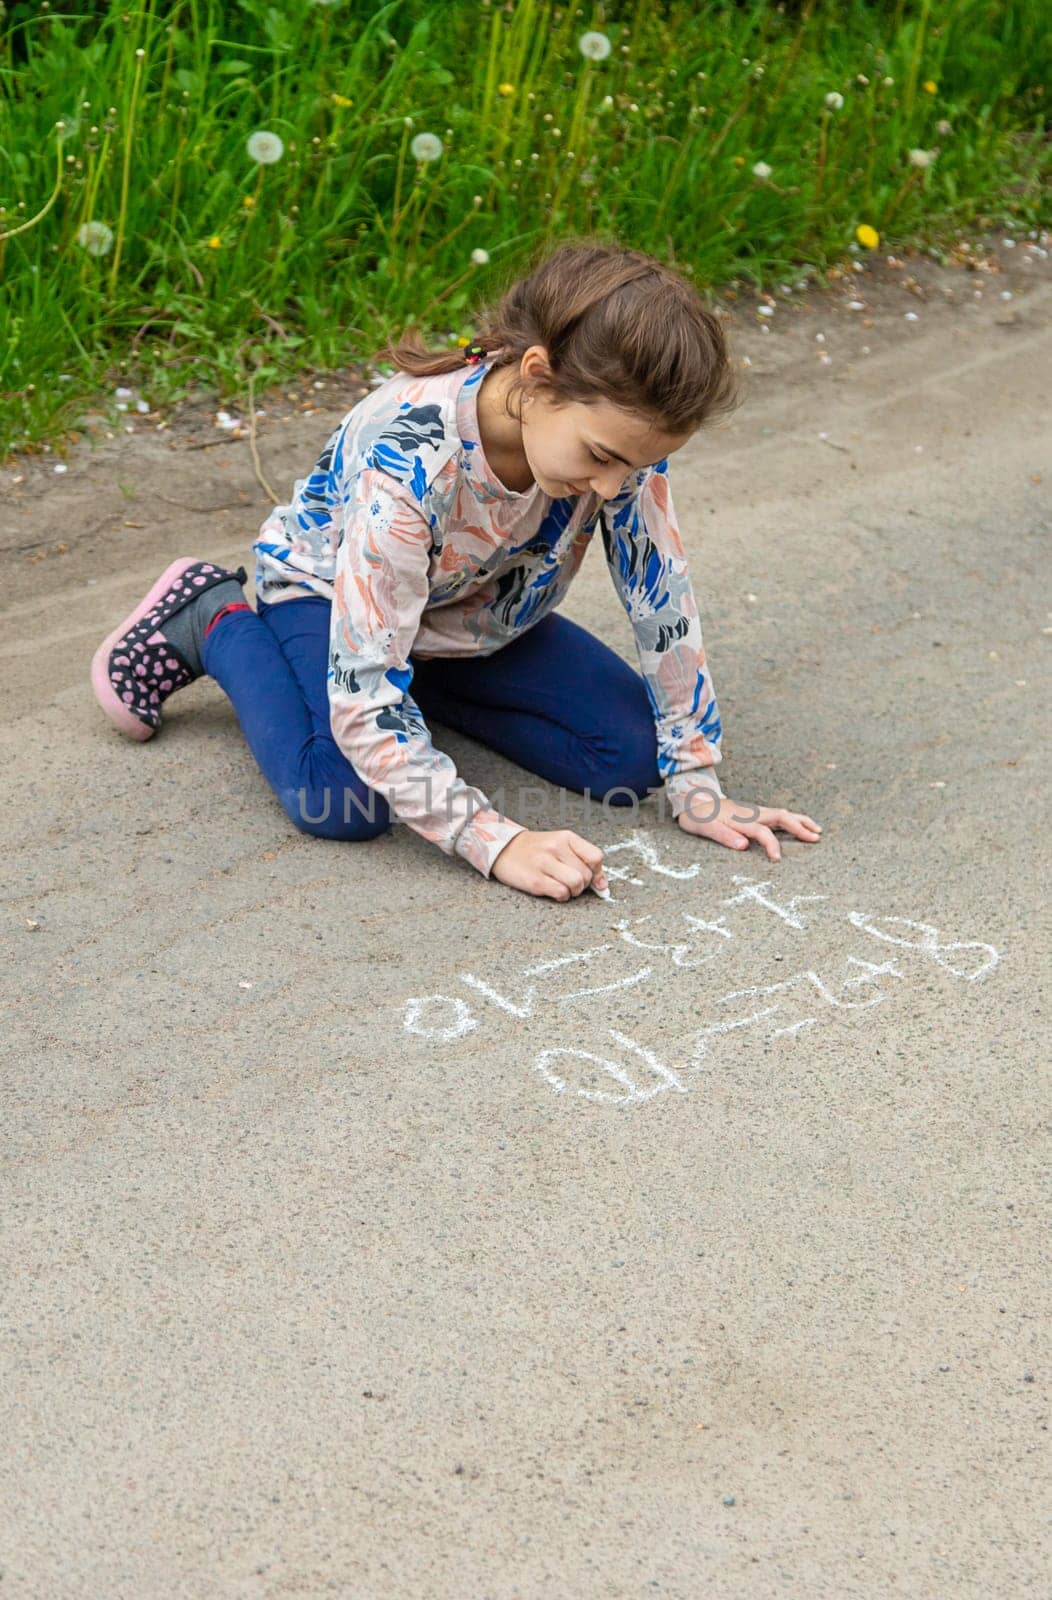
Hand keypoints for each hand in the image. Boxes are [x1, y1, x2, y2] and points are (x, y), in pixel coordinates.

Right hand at [491, 828, 607, 900]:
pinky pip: (561, 893)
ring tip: (563, 887)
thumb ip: (583, 861)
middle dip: (582, 884)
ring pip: (576, 884)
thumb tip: (603, 885)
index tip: (593, 880)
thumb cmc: (536, 849)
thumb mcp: (561, 846)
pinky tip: (553, 891)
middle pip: (586, 875)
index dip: (598, 873)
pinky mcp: (535, 880)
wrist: (504, 849)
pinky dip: (561, 896)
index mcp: (566, 837)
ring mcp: (544, 863)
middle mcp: (556, 847)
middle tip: (570, 882)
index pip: (596, 857)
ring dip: (573, 891)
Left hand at [676, 791, 821, 860]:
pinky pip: (778, 815)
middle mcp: (752, 813)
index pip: (762, 832)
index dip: (771, 845)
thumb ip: (725, 837)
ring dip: (800, 821)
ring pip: (783, 813)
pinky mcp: (756, 813)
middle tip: (815, 839)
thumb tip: (744, 846)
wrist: (693, 802)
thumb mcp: (706, 829)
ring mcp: (755, 811)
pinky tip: (800, 825)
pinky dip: (793, 819)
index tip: (777, 859)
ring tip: (817, 831)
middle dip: (799, 827)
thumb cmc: (699, 818)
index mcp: (741, 819)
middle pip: (780, 817)